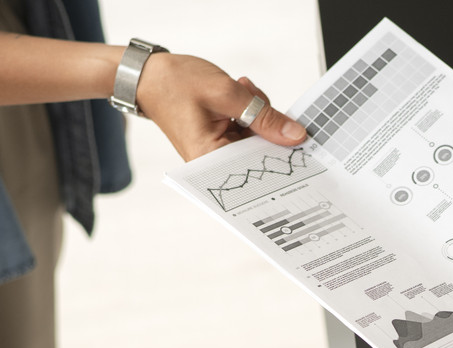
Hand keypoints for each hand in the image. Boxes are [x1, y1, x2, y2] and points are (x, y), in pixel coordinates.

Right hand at [136, 54, 306, 159]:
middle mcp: (215, 163)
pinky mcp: (222, 141)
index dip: (282, 152)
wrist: (149, 76)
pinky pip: (248, 130)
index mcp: (211, 160)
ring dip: (257, 111)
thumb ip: (264, 116)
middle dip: (265, 122)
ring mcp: (219, 152)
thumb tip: (295, 136)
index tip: (302, 140)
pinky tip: (239, 94)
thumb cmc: (175, 84)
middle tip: (252, 95)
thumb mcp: (226, 94)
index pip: (258, 167)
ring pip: (258, 138)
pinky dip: (249, 111)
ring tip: (239, 89)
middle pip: (261, 153)